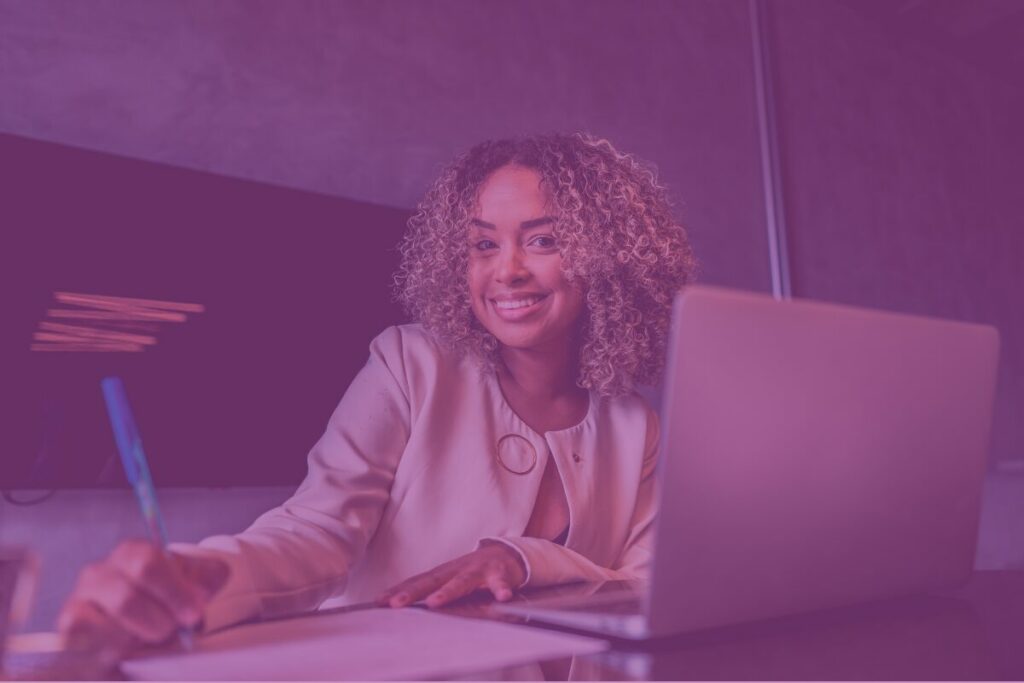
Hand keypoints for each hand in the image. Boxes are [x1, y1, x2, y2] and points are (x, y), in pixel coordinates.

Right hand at [57, 540, 229, 660]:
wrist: (151, 615)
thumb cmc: (173, 593)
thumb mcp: (200, 580)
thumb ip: (207, 580)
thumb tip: (197, 598)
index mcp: (132, 552)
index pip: (146, 565)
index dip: (173, 593)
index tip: (193, 614)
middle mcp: (98, 573)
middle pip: (126, 599)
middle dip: (158, 622)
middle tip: (172, 631)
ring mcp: (78, 602)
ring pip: (108, 630)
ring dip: (138, 642)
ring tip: (151, 640)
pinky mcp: (69, 634)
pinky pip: (91, 650)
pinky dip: (118, 655)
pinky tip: (130, 651)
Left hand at [377, 543, 526, 608]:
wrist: (506, 554)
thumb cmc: (472, 572)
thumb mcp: (451, 580)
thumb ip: (432, 591)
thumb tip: (402, 604)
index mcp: (443, 573)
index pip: (417, 582)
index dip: (398, 591)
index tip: (378, 602)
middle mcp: (457, 569)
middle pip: (432, 581)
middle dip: (412, 592)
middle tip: (395, 604)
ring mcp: (478, 570)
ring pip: (462, 581)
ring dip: (448, 591)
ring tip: (435, 603)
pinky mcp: (500, 573)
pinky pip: (501, 582)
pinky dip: (501, 589)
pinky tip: (502, 597)